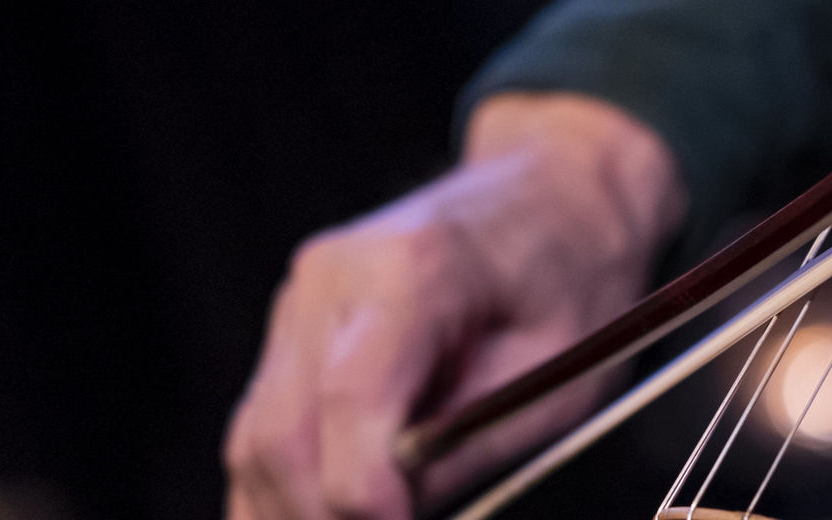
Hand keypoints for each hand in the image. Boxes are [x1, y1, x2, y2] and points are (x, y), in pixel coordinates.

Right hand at [224, 93, 683, 519]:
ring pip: (257, 435)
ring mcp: (302, 297)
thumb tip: (402, 513)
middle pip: (284, 429)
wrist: (556, 193)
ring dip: (288, 509)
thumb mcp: (558, 375)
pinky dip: (280, 484)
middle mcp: (334, 276)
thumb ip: (470, 445)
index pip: (352, 397)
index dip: (361, 491)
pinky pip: (265, 422)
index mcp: (412, 268)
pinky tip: (313, 517)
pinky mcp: (295, 325)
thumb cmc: (574, 279)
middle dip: (318, 512)